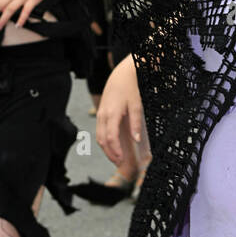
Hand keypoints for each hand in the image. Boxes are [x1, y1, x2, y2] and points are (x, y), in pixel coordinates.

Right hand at [96, 54, 150, 170]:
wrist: (123, 73)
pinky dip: (104, 140)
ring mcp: (100, 113)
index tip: (121, 160)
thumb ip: (136, 123)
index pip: (110, 138)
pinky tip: (112, 145)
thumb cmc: (131, 87)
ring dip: (106, 148)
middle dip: (109, 153)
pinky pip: (100, 130)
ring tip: (116, 157)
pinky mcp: (101, 112)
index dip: (115, 151)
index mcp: (112, 114)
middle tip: (119, 163)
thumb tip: (136, 140)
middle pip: (102, 139)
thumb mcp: (136, 105)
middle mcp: (103, 115)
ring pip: (99, 136)